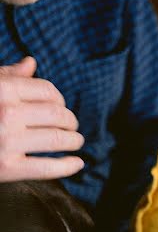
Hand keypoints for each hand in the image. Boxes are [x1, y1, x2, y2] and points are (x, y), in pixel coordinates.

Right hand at [0, 57, 84, 180]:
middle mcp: (6, 113)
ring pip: (59, 139)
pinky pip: (48, 168)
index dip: (60, 100)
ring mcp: (7, 141)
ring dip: (74, 141)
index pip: (48, 91)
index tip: (62, 108)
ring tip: (76, 142)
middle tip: (73, 127)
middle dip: (71, 121)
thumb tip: (32, 64)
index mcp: (1, 89)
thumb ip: (7, 76)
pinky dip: (68, 166)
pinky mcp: (7, 168)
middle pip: (58, 114)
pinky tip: (77, 163)